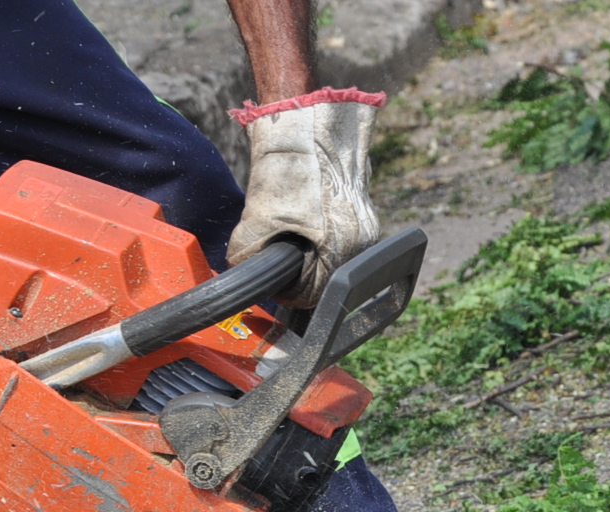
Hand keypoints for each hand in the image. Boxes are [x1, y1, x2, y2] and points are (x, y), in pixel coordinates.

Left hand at [226, 90, 384, 306]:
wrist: (308, 119)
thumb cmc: (289, 165)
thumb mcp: (259, 215)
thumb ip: (249, 253)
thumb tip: (244, 269)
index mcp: (343, 250)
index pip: (312, 293)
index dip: (285, 289)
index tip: (269, 274)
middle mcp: (362, 242)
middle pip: (323, 277)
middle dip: (296, 266)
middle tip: (273, 248)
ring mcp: (364, 224)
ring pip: (329, 256)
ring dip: (305, 248)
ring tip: (285, 224)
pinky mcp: (359, 207)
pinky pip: (335, 235)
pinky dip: (315, 230)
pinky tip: (299, 210)